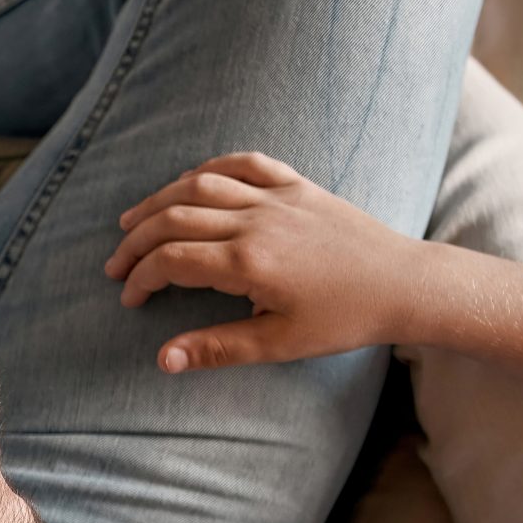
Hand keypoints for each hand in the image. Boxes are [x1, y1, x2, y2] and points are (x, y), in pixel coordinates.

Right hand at [104, 152, 429, 369]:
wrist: (406, 285)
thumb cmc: (346, 319)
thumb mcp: (280, 344)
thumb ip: (217, 347)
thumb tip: (162, 359)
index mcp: (248, 263)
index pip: (171, 260)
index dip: (140, 278)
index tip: (129, 297)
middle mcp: (256, 222)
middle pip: (173, 217)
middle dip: (136, 241)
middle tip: (116, 264)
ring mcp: (277, 198)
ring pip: (200, 185)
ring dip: (159, 200)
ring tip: (134, 220)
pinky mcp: (298, 186)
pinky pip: (245, 163)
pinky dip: (211, 167)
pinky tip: (190, 181)